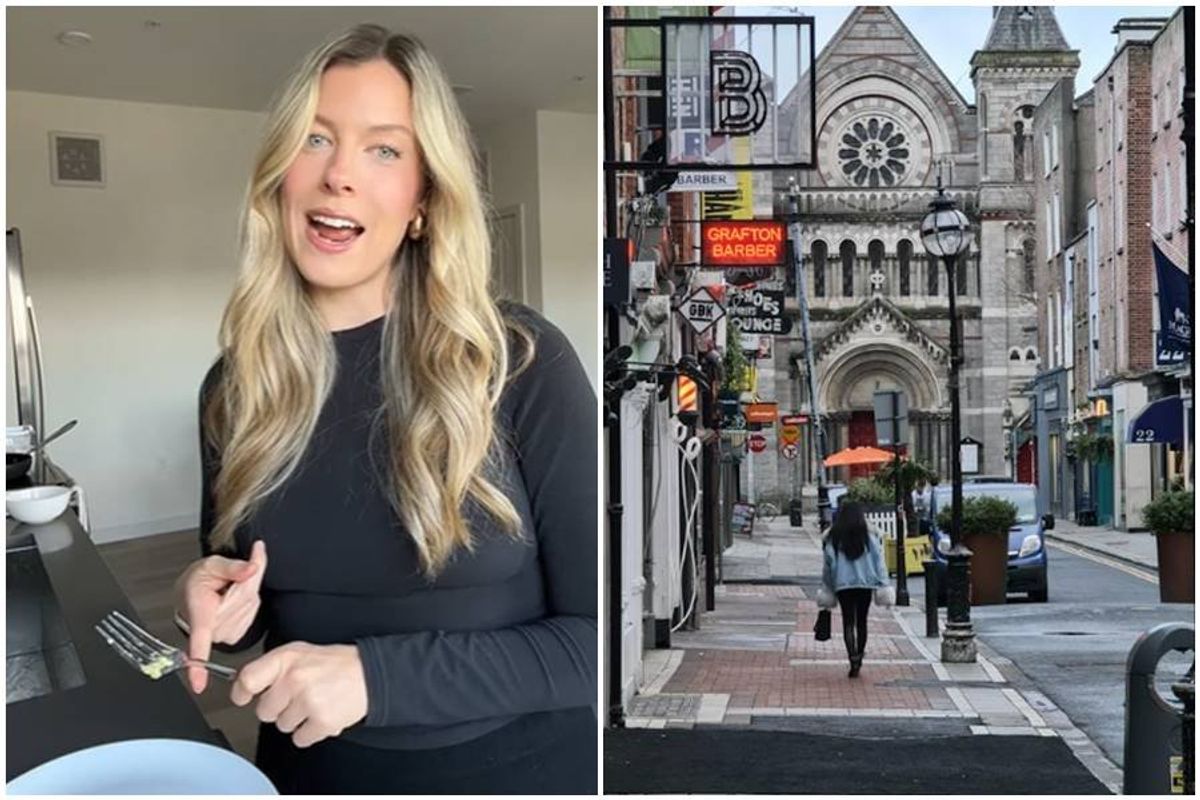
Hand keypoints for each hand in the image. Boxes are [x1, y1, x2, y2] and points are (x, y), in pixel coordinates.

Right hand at [174, 539, 266, 693]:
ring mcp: (223, 634)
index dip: (198, 664)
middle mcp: (211, 630)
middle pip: (243, 605)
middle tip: (230, 582)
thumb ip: (234, 566)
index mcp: (200, 616)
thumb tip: (252, 567)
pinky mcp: (233, 635)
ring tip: (227, 592)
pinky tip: (232, 600)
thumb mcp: (214, 564)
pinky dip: (247, 603)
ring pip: (249, 608)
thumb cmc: (199, 579)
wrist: (192, 588)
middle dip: (244, 588)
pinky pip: (250, 615)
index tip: (198, 685)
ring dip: (245, 595)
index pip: (199, 642)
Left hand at [230, 642, 367, 747]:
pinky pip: (300, 738)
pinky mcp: (321, 721)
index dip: (242, 691)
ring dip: (297, 720)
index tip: (243, 697)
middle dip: (279, 708)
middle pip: (264, 710)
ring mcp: (308, 701)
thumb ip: (274, 667)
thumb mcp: (301, 652)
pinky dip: (310, 732)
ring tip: (314, 703)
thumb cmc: (335, 664)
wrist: (370, 674)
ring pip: (282, 726)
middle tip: (297, 697)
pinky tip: (321, 715)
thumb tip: (246, 685)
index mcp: (287, 659)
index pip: (248, 679)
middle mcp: (294, 679)